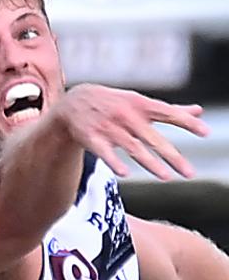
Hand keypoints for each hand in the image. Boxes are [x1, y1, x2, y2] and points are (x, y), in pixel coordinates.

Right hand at [52, 84, 207, 180]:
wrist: (74, 103)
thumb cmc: (113, 104)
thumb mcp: (139, 102)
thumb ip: (169, 110)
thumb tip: (199, 111)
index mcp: (141, 105)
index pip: (168, 113)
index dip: (187, 122)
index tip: (206, 132)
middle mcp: (127, 116)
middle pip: (153, 138)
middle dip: (173, 156)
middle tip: (190, 173)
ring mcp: (109, 128)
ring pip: (133, 148)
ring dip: (150, 163)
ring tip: (166, 177)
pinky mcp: (92, 138)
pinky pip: (105, 153)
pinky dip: (114, 162)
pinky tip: (125, 174)